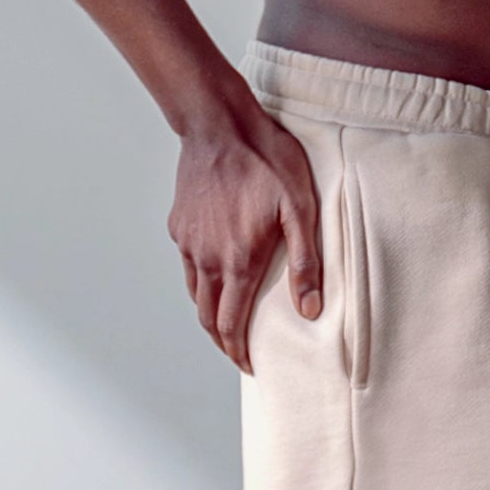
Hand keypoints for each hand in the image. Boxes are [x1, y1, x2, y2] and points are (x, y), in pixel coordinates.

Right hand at [167, 109, 321, 372]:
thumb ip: (305, 262)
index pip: (231, 325)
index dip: (239, 352)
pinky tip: (215, 274)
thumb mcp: (300, 208)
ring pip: (195, 292)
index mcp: (237, 261)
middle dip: (222, 341)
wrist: (218, 123)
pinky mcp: (179, 225)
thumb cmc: (265, 160)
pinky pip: (188, 264)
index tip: (249, 366)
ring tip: (227, 320)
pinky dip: (201, 282)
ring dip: (210, 313)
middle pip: (208, 317)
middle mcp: (207, 259)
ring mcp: (189, 242)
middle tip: (238, 351)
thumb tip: (310, 310)